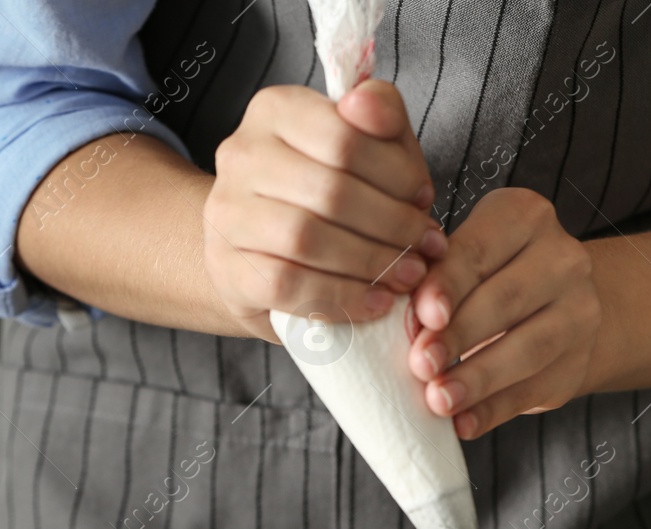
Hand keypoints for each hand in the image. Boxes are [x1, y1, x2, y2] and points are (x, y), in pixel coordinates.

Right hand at [202, 80, 444, 340]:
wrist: (258, 249)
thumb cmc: (321, 192)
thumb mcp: (364, 142)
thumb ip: (381, 115)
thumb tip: (367, 106)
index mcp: (274, 110)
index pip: (345, 137)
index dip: (397, 174)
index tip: (423, 198)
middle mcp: (241, 155)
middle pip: (331, 191)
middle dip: (392, 224)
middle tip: (425, 246)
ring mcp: (226, 214)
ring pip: (307, 239)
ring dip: (371, 262)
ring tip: (407, 274)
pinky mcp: (226, 268)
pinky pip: (287, 284)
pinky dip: (340, 296)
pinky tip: (374, 301)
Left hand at [407, 187, 599, 438]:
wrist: (559, 306)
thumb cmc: (487, 276)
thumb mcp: (464, 260)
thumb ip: (435, 280)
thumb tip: (405, 322)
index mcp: (525, 218)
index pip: (480, 251)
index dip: (448, 285)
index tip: (422, 316)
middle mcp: (563, 259)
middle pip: (506, 299)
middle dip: (459, 335)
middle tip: (420, 364)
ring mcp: (579, 312)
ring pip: (528, 348)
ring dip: (478, 378)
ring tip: (439, 401)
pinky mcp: (576, 363)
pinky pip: (533, 391)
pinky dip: (493, 410)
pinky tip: (462, 424)